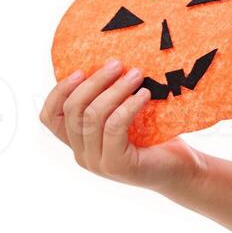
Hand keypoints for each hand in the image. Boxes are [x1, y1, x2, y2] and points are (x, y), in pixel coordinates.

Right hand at [40, 59, 202, 194]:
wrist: (181, 170)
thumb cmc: (156, 139)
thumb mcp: (127, 118)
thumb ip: (110, 102)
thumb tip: (108, 63)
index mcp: (79, 142)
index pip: (50, 117)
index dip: (59, 91)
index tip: (80, 71)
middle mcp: (82, 155)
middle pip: (73, 110)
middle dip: (94, 82)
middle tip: (117, 64)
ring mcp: (97, 162)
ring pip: (93, 116)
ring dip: (115, 89)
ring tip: (137, 74)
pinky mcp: (116, 165)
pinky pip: (114, 126)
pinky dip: (128, 106)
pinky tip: (144, 94)